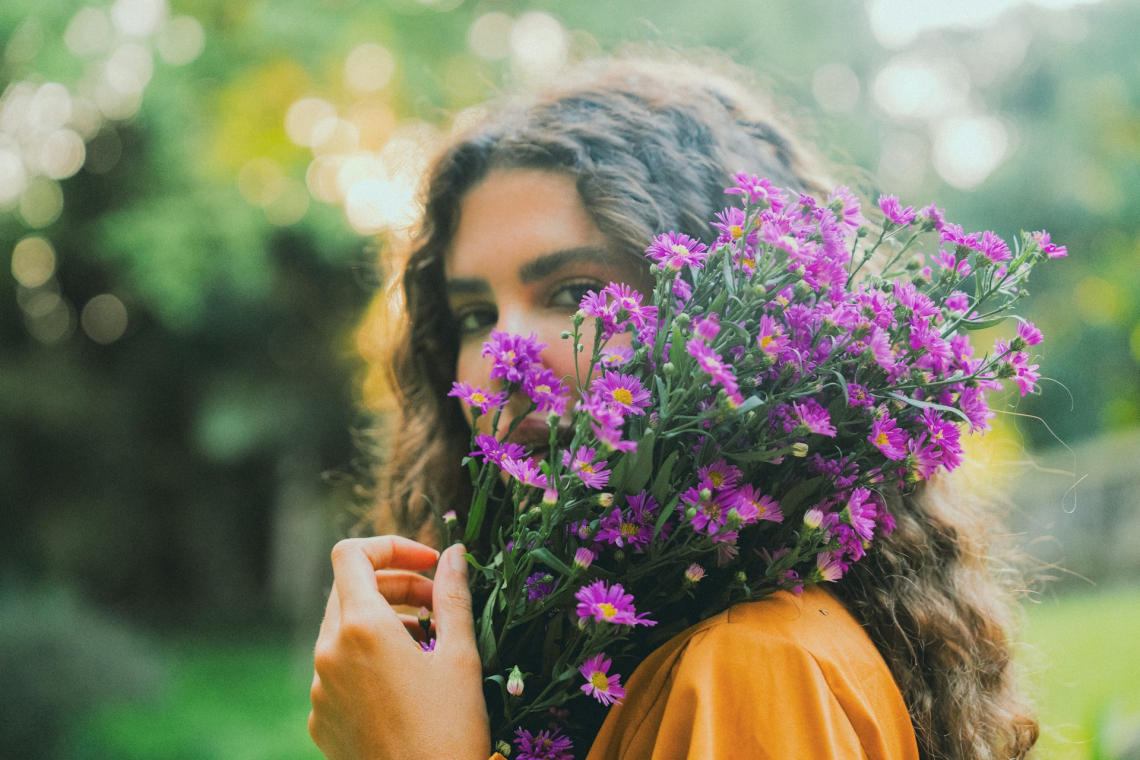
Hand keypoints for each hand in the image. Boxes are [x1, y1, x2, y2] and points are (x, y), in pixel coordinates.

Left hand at [308, 536, 490, 759]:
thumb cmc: (450, 730)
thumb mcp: (460, 656)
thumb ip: (453, 596)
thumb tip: (454, 554)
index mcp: (360, 628)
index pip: (351, 554)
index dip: (391, 546)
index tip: (429, 564)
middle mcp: (328, 653)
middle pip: (349, 589)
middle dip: (395, 585)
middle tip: (437, 602)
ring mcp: (319, 689)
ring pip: (343, 630)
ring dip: (384, 621)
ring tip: (429, 642)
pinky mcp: (320, 719)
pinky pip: (338, 670)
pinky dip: (369, 660)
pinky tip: (407, 683)